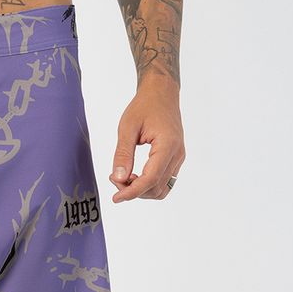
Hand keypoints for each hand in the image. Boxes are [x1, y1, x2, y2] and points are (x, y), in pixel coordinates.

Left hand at [109, 79, 184, 202]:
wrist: (161, 94)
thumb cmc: (144, 107)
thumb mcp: (127, 127)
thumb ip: (123, 154)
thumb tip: (118, 178)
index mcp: (167, 146)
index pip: (150, 179)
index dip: (132, 192)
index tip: (115, 198)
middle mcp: (177, 155)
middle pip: (156, 188)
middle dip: (133, 190)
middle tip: (114, 178)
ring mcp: (178, 158)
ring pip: (161, 189)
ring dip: (141, 190)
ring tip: (122, 177)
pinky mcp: (175, 159)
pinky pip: (163, 181)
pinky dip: (147, 184)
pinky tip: (133, 175)